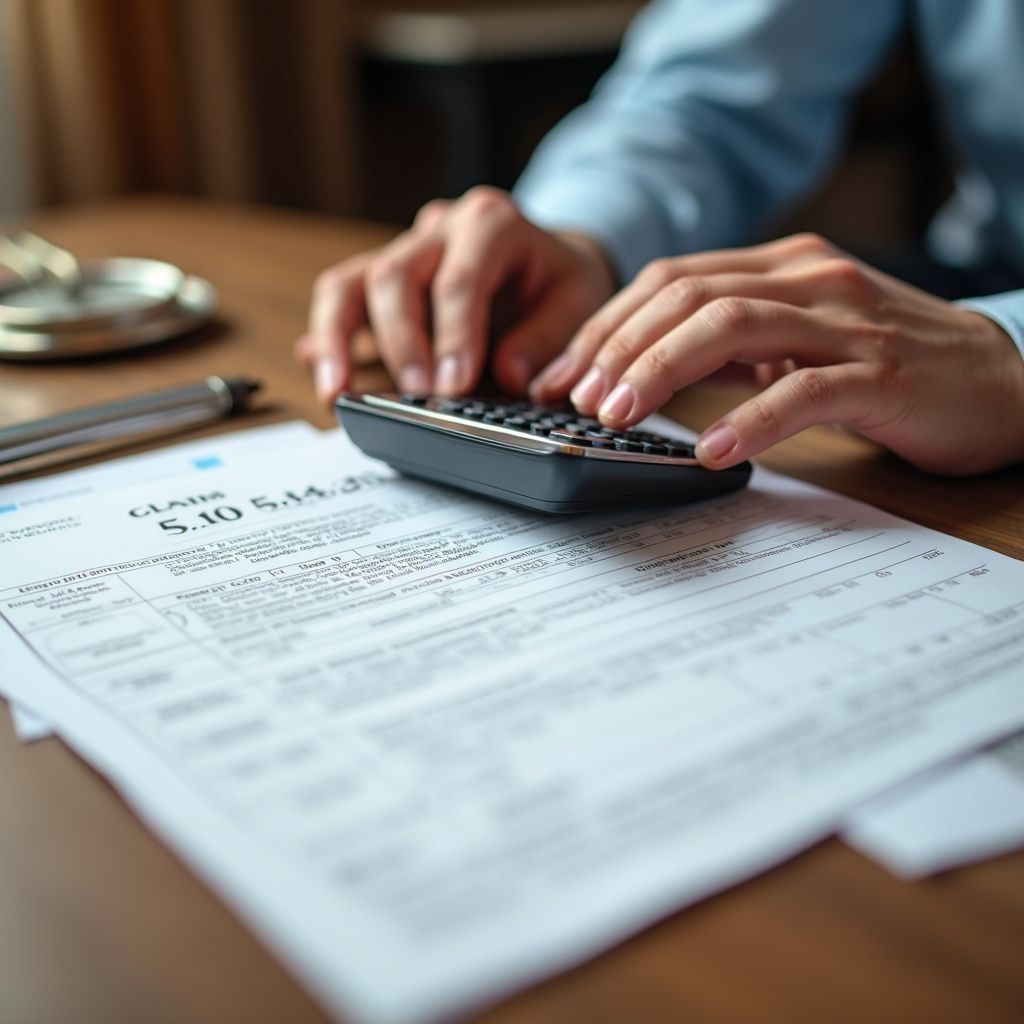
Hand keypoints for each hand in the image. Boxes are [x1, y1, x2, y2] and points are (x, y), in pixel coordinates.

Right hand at [296, 187, 616, 404]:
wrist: (545, 259)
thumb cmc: (557, 281)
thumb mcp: (578, 301)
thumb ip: (547, 337)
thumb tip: (506, 374)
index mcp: (491, 223)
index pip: (460, 279)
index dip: (454, 336)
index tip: (453, 387)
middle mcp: (437, 228)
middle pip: (395, 275)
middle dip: (401, 341)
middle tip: (416, 394)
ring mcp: (402, 251)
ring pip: (350, 283)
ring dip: (338, 340)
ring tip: (337, 392)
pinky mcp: (378, 280)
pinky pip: (340, 302)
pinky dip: (328, 342)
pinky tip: (327, 380)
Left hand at [530, 233, 1023, 474]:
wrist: (1000, 378)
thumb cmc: (886, 362)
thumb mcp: (796, 339)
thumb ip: (731, 343)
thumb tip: (643, 367)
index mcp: (781, 266)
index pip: (671, 281)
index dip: (606, 326)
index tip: (562, 373)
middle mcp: (808, 280)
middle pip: (688, 295)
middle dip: (619, 347)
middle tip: (577, 399)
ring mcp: (847, 324)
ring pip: (732, 325)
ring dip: (662, 370)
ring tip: (619, 417)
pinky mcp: (882, 376)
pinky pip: (803, 391)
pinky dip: (748, 421)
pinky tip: (709, 452)